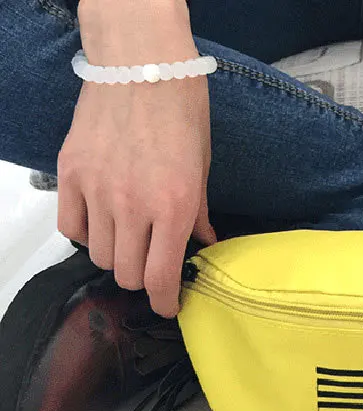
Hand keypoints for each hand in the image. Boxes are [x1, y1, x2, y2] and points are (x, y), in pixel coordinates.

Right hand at [58, 0, 216, 317]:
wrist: (141, 64)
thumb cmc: (181, 112)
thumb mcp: (201, 169)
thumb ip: (198, 214)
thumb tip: (205, 245)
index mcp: (172, 207)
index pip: (160, 277)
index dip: (164, 303)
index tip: (168, 307)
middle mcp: (133, 206)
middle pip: (126, 274)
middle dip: (142, 280)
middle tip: (151, 268)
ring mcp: (97, 190)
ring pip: (99, 256)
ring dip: (116, 257)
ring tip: (129, 240)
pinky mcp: (70, 174)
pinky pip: (71, 228)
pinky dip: (86, 235)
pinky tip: (102, 223)